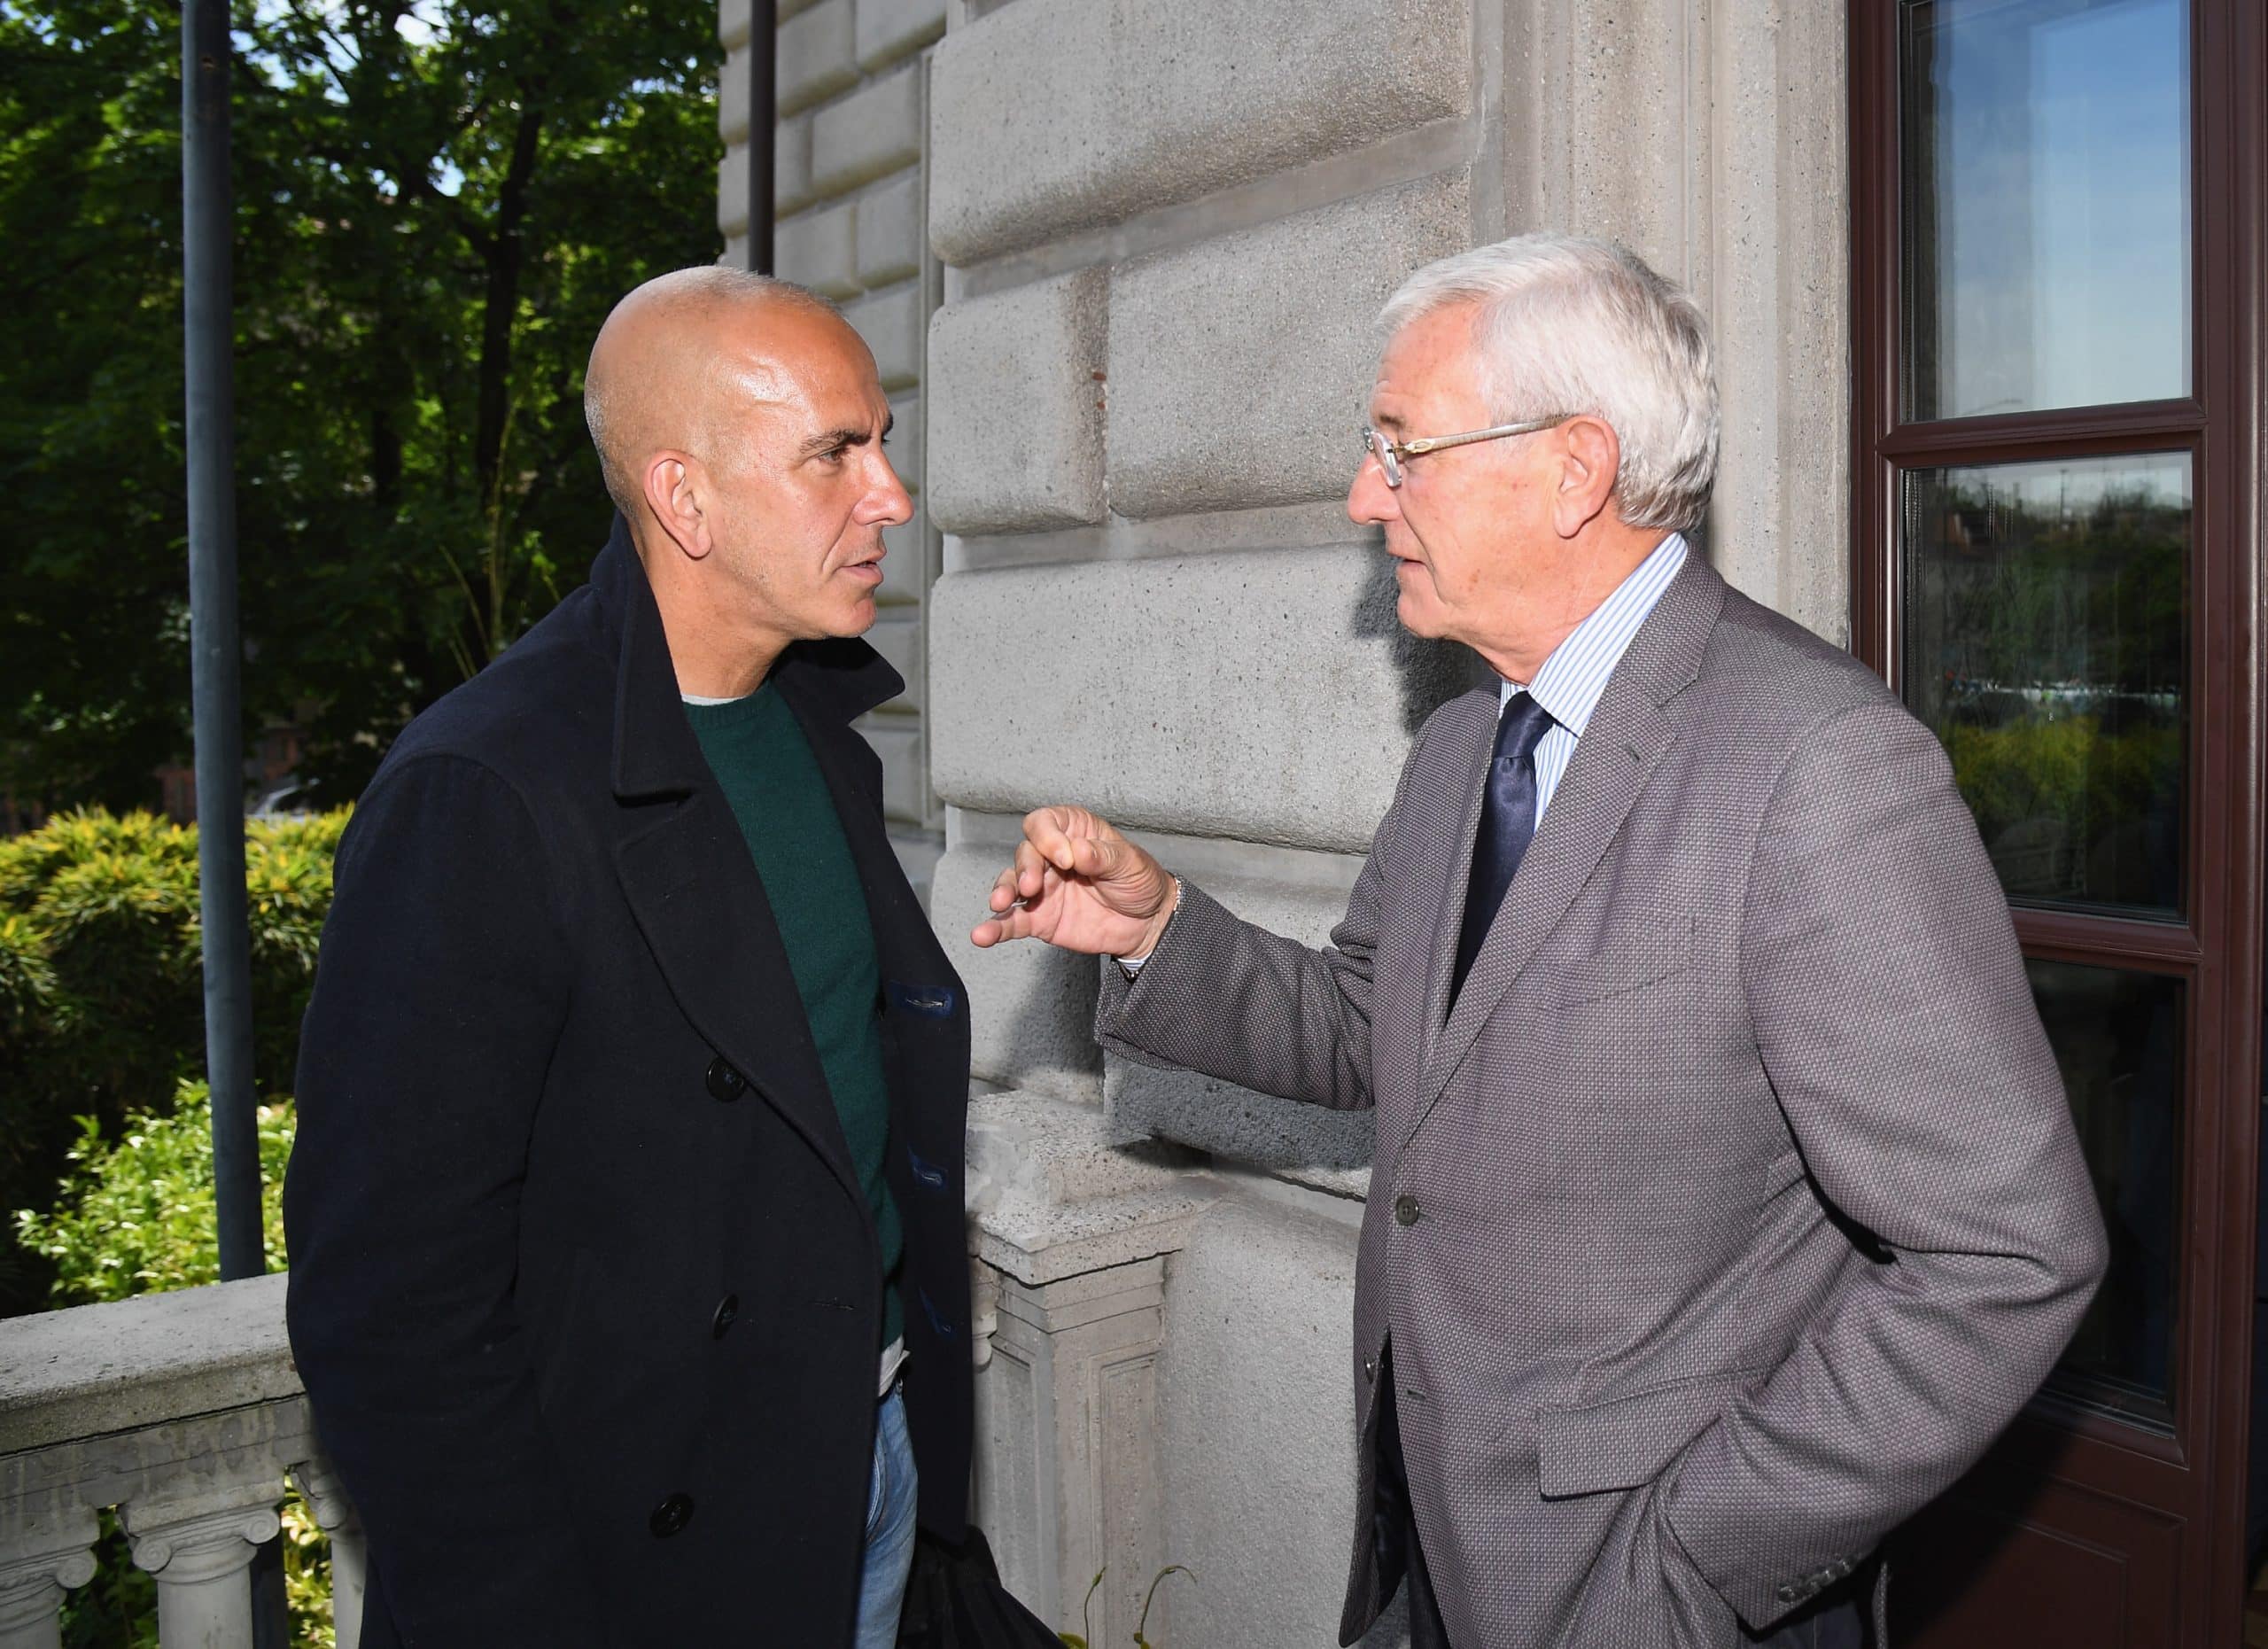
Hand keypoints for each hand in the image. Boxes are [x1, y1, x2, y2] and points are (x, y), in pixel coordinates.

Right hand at [969, 806, 1177, 957]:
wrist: (1147, 924)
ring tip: (1000, 903)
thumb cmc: (1139, 881)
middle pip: (1025, 853)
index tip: (1066, 858)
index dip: (1047, 836)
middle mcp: (1050, 857)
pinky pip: (1012, 922)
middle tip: (1034, 886)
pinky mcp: (1039, 918)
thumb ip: (1102, 856)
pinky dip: (995, 928)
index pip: (1044, 823)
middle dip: (1026, 867)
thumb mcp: (1129, 863)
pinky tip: (982, 935)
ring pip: (1011, 884)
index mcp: (1072, 831)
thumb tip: (1078, 850)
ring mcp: (1042, 888)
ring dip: (1004, 891)